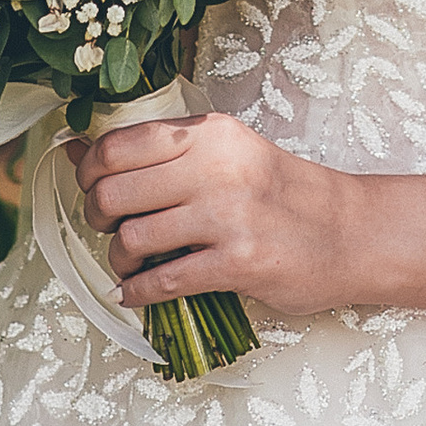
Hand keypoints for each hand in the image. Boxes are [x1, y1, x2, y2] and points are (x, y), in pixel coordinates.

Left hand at [69, 113, 359, 320]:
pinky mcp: (238, 262)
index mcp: (209, 133)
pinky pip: (163, 281)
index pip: (116, 146)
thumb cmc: (280, 193)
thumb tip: (77, 150)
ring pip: (131, 240)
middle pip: (112, 194)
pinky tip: (139, 292)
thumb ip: (162, 152)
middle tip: (113, 228)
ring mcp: (228, 215)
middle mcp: (215, 167)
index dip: (89, 173)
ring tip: (133, 263)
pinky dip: (139, 292)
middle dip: (98, 219)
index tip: (93, 188)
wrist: (348, 231)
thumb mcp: (227, 152)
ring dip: (120, 260)